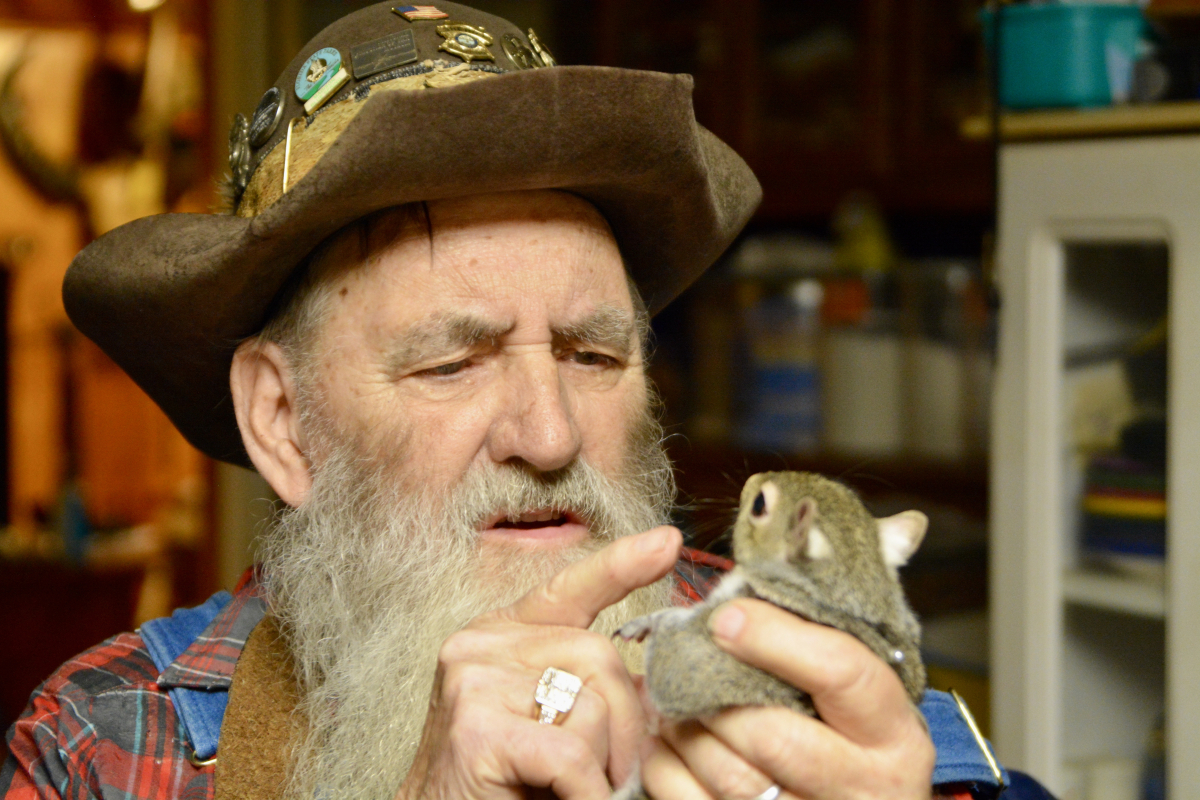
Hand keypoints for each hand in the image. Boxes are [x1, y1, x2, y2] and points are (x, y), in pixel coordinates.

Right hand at [395, 526, 683, 799]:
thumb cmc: (501, 784)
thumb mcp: (548, 723)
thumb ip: (587, 692)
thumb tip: (653, 683)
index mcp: (500, 636)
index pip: (566, 589)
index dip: (619, 567)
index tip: (666, 542)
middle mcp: (480, 644)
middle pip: (599, 654)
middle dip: (628, 722)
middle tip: (619, 775)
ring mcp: (474, 680)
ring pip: (591, 704)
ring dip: (604, 764)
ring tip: (578, 791)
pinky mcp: (477, 728)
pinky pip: (572, 751)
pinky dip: (588, 790)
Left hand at [639, 599, 934, 799]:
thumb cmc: (853, 734)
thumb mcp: (871, 677)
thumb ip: (857, 609)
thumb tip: (905, 524)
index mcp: (893, 732)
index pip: (842, 674)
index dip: (779, 640)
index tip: (727, 616)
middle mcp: (862, 786)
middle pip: (774, 735)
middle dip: (718, 693)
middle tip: (687, 658)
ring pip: (729, 775)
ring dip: (684, 726)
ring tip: (669, 692)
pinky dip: (666, 767)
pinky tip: (665, 737)